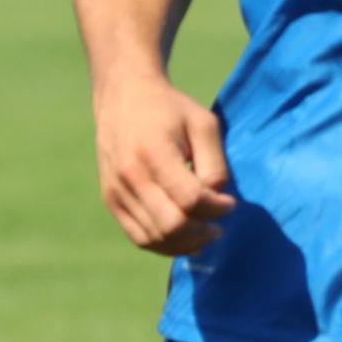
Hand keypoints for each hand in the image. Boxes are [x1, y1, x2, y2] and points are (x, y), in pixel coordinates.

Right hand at [95, 70, 234, 256]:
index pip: (190, 200)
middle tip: (219, 225)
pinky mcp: (111, 201)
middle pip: (172, 225)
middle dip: (202, 231)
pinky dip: (166, 245)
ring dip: (187, 243)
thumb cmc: (170, 109)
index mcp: (154, 152)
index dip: (217, 209)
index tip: (230, 203)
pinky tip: (186, 238)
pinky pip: (140, 238)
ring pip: (156, 238)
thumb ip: (215, 165)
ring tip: (206, 232)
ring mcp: (117, 191)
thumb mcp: (204, 124)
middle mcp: (130, 176)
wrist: (124, 96)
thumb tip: (216, 201)